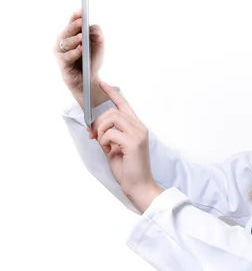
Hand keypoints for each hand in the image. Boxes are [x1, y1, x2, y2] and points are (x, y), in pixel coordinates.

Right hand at [53, 9, 105, 106]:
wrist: (89, 80)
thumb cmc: (91, 61)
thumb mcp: (98, 47)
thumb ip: (97, 36)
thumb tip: (94, 27)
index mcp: (72, 35)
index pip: (72, 23)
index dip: (75, 17)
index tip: (81, 10)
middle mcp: (64, 42)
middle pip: (67, 31)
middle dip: (74, 25)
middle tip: (81, 21)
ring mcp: (61, 53)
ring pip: (65, 43)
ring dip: (74, 39)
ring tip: (82, 37)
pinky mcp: (63, 64)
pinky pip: (67, 57)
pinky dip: (74, 52)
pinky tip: (81, 49)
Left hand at [89, 81, 161, 211]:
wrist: (139, 186)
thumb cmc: (129, 170)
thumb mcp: (114, 149)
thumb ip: (108, 136)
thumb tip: (96, 128)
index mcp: (137, 128)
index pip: (124, 105)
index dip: (113, 94)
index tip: (103, 84)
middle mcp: (140, 128)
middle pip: (113, 111)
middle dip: (98, 122)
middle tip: (93, 136)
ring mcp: (138, 134)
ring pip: (112, 118)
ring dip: (101, 130)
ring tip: (103, 143)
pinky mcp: (133, 142)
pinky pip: (111, 133)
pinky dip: (104, 141)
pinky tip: (109, 150)